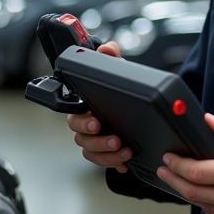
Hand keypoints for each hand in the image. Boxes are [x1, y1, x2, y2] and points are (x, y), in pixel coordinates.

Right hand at [66, 41, 133, 172]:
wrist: (139, 109)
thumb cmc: (122, 91)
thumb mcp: (120, 71)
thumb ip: (112, 57)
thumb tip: (106, 49)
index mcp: (84, 108)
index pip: (74, 117)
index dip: (83, 122)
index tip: (96, 122)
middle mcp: (86, 127)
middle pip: (81, 139)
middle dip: (98, 141)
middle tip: (115, 139)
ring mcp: (96, 142)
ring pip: (92, 153)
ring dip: (108, 155)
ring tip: (126, 150)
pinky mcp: (107, 154)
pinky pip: (104, 163)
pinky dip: (115, 164)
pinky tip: (126, 163)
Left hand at [157, 114, 213, 213]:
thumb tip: (209, 121)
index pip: (198, 172)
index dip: (178, 164)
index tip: (168, 157)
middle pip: (192, 191)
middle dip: (172, 178)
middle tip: (164, 169)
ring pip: (200, 204)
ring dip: (185, 191)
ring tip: (175, 178)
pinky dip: (202, 202)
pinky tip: (198, 192)